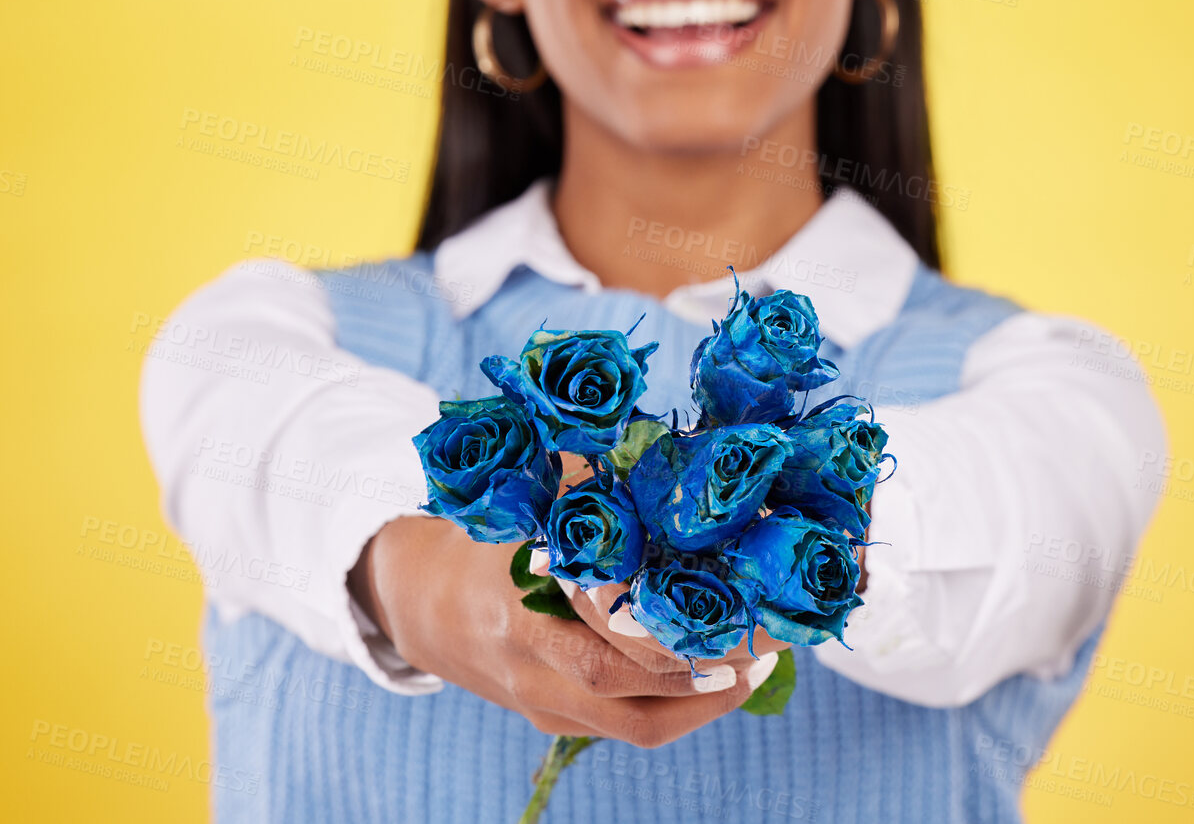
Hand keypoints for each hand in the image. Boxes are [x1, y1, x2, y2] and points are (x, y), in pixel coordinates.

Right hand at [349, 515, 772, 748]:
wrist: (423, 601)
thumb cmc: (492, 535)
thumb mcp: (534, 497)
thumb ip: (598, 484)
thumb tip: (684, 463)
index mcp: (520, 594)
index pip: (605, 624)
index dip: (672, 623)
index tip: (735, 605)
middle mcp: (528, 658)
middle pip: (625, 686)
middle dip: (704, 671)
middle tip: (769, 644)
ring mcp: (538, 699)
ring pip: (633, 724)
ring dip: (702, 703)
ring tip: (758, 669)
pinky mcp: (550, 719)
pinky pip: (623, 729)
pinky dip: (676, 709)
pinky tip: (718, 678)